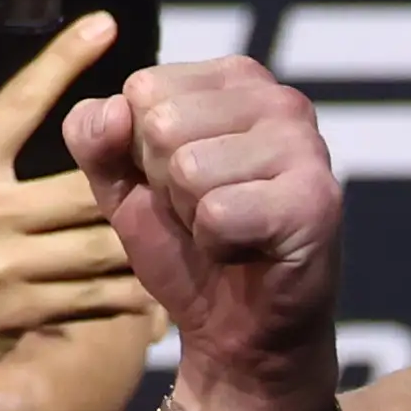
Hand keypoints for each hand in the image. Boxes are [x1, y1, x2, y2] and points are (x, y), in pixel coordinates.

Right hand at [0, 15, 153, 398]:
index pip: (18, 101)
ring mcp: (5, 264)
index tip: (106, 24)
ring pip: (102, 243)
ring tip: (178, 227)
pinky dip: (128, 294)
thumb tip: (10, 134)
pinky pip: (95, 297)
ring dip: (142, 239)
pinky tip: (151, 293)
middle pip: (86, 183)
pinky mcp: (21, 312)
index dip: (64, 60)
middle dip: (132, 176)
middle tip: (172, 166)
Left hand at [69, 58, 342, 410]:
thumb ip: (95, 138)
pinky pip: (219, 212)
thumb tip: (115, 111)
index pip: (143, 89)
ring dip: (194, 217)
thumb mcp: (121, 186)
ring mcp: (305, 145)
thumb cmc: (186, 248)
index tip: (180, 185)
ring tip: (227, 230)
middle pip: (163, 125)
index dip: (142, 152)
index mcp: (234, 79)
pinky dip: (219, 245)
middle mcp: (278, 99)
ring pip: (189, 168)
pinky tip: (248, 249)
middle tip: (205, 214)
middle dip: (167, 185)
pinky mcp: (315, 199)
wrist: (238, 331)